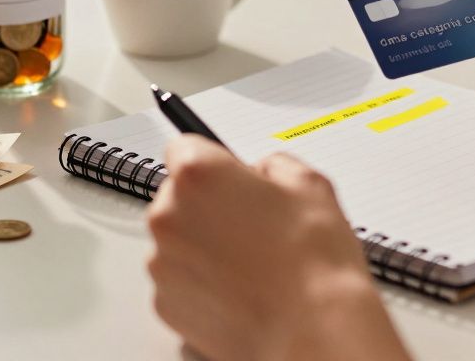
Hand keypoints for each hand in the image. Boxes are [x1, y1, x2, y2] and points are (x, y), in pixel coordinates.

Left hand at [147, 136, 410, 360]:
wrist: (311, 330)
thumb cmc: (312, 262)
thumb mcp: (310, 183)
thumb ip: (274, 165)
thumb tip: (264, 173)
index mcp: (198, 174)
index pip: (184, 145)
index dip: (215, 160)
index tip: (229, 173)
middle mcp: (169, 215)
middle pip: (178, 195)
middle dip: (210, 204)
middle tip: (254, 223)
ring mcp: (163, 263)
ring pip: (179, 239)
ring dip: (204, 244)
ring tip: (253, 261)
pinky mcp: (165, 304)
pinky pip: (179, 279)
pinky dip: (201, 281)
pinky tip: (241, 287)